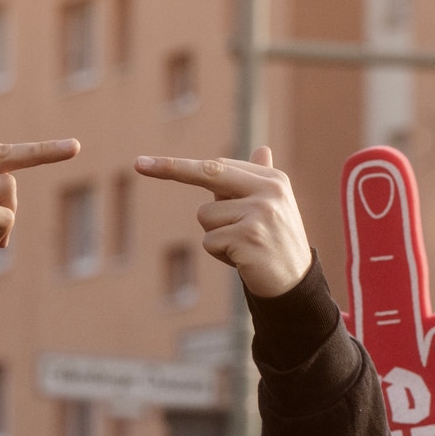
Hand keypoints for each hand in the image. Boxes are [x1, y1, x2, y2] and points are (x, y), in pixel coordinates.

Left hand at [134, 147, 311, 297]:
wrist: (296, 286)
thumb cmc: (277, 244)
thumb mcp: (272, 208)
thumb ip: (259, 180)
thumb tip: (261, 149)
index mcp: (272, 180)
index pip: (218, 167)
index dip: (179, 165)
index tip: (145, 163)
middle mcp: (268, 192)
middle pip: (208, 173)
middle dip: (171, 168)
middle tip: (138, 164)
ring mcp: (259, 214)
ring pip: (205, 217)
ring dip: (216, 236)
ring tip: (241, 248)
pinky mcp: (249, 238)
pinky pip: (210, 242)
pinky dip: (219, 255)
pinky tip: (242, 261)